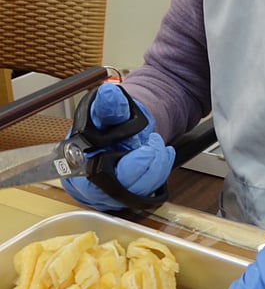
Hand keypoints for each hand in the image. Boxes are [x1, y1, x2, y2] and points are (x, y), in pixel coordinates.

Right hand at [61, 82, 174, 210]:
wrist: (121, 125)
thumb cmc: (109, 120)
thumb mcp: (109, 107)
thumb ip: (109, 105)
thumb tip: (108, 95)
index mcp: (77, 164)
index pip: (97, 178)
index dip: (126, 169)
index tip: (147, 152)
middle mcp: (91, 184)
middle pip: (120, 190)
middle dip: (145, 168)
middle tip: (153, 144)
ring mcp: (109, 192)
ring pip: (138, 192)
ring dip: (155, 167)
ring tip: (154, 144)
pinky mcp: (125, 194)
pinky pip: (148, 190)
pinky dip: (159, 171)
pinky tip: (162, 153)